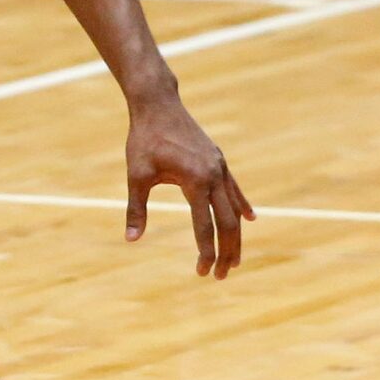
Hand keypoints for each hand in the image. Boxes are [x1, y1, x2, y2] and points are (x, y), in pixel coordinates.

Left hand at [123, 87, 253, 278]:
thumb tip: (130, 239)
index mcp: (195, 181)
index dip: (205, 252)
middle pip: (228, 223)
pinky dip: (241, 206)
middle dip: (226, 251)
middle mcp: (213, 176)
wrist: (158, 105)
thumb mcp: (137, 174)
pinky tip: (248, 219)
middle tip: (221, 275)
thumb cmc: (144, 139)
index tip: (201, 272)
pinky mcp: (218, 160)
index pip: (205, 227)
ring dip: (236, 235)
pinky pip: (234, 190)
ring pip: (234, 209)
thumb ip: (136, 208)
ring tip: (234, 259)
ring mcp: (219, 167)